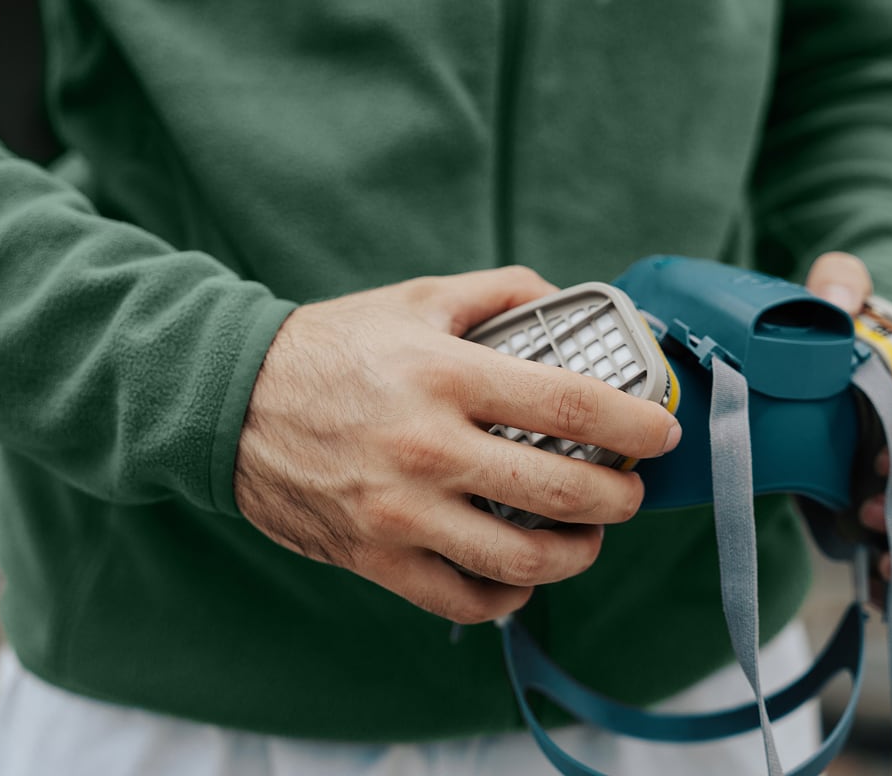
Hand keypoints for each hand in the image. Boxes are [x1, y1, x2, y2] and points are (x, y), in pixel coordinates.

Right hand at [233, 267, 681, 624]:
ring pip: (521, 558)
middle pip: (563, 493)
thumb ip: (498, 293)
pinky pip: (462, 597)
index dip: (636, 425)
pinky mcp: (374, 556)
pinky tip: (520, 573)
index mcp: (447, 375)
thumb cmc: (330, 346)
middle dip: (618, 499)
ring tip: (585, 538)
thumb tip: (564, 297)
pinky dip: (507, 594)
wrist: (230, 401)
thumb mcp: (415, 298)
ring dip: (575, 554)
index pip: (573, 405)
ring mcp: (401, 511)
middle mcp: (429, 447)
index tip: (661, 434)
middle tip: (626, 491)